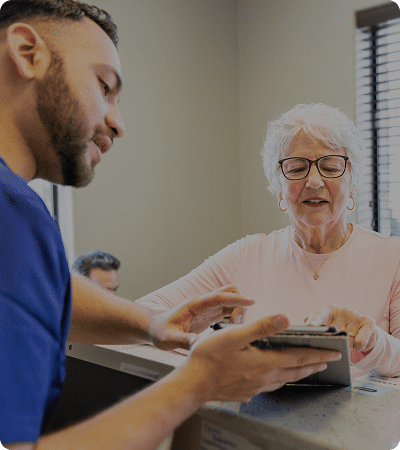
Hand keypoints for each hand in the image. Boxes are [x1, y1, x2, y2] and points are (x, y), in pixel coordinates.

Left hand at [148, 285, 253, 349]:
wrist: (155, 327)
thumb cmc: (160, 331)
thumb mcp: (168, 338)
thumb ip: (183, 340)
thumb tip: (197, 344)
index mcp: (195, 304)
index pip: (219, 297)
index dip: (236, 299)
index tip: (252, 302)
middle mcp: (204, 302)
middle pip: (229, 292)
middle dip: (240, 304)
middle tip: (237, 324)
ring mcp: (208, 307)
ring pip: (232, 300)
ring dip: (239, 311)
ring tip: (235, 329)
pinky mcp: (211, 314)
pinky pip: (229, 309)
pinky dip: (237, 316)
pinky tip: (234, 329)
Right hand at [185, 314, 341, 401]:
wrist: (192, 383)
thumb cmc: (210, 357)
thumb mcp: (235, 335)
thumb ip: (262, 327)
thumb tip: (285, 318)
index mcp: (265, 362)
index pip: (299, 358)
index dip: (319, 354)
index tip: (335, 353)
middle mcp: (263, 378)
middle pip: (295, 372)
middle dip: (313, 365)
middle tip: (327, 362)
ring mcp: (254, 388)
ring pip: (283, 381)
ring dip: (298, 374)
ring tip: (305, 370)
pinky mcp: (244, 393)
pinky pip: (267, 387)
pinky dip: (278, 381)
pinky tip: (273, 379)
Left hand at [304, 304, 377, 352]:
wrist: (362, 335)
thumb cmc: (339, 332)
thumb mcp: (327, 331)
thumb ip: (317, 330)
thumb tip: (306, 327)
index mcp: (327, 312)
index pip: (318, 315)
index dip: (313, 321)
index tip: (309, 326)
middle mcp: (341, 311)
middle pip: (334, 328)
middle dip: (331, 339)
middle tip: (329, 345)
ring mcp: (355, 315)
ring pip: (348, 338)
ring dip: (346, 345)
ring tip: (346, 346)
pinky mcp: (368, 322)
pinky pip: (362, 341)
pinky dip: (359, 346)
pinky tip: (358, 346)